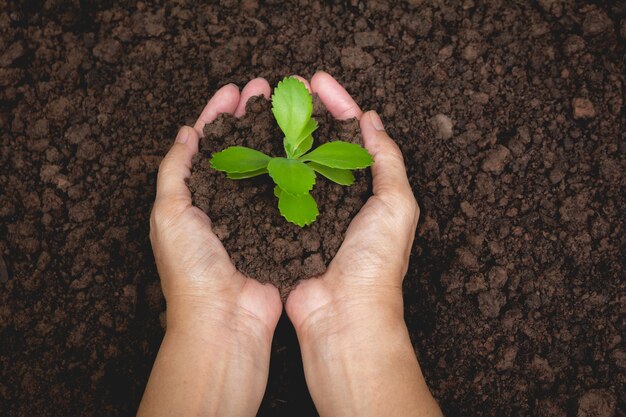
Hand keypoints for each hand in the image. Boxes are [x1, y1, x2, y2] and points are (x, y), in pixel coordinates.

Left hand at [139, 79, 281, 416]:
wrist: (225, 318)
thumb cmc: (192, 269)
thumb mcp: (170, 213)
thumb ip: (175, 170)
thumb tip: (185, 133)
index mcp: (194, 194)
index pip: (206, 142)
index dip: (219, 114)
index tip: (234, 90)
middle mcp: (225, 200)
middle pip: (239, 146)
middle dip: (250, 117)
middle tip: (267, 90)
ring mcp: (253, 213)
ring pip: (265, 163)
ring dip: (274, 135)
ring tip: (289, 110)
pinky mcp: (277, 228)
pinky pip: (287, 190)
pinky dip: (295, 167)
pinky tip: (306, 147)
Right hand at [285, 72, 441, 416]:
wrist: (343, 315)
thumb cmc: (375, 264)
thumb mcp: (397, 205)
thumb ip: (387, 160)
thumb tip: (372, 121)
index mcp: (366, 188)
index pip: (352, 132)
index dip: (337, 103)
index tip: (316, 80)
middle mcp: (336, 196)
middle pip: (319, 142)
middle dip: (304, 112)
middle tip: (285, 87)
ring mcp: (307, 210)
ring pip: (292, 162)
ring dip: (281, 134)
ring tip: (264, 108)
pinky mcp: (282, 227)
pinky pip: (271, 190)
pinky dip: (262, 167)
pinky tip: (249, 148)